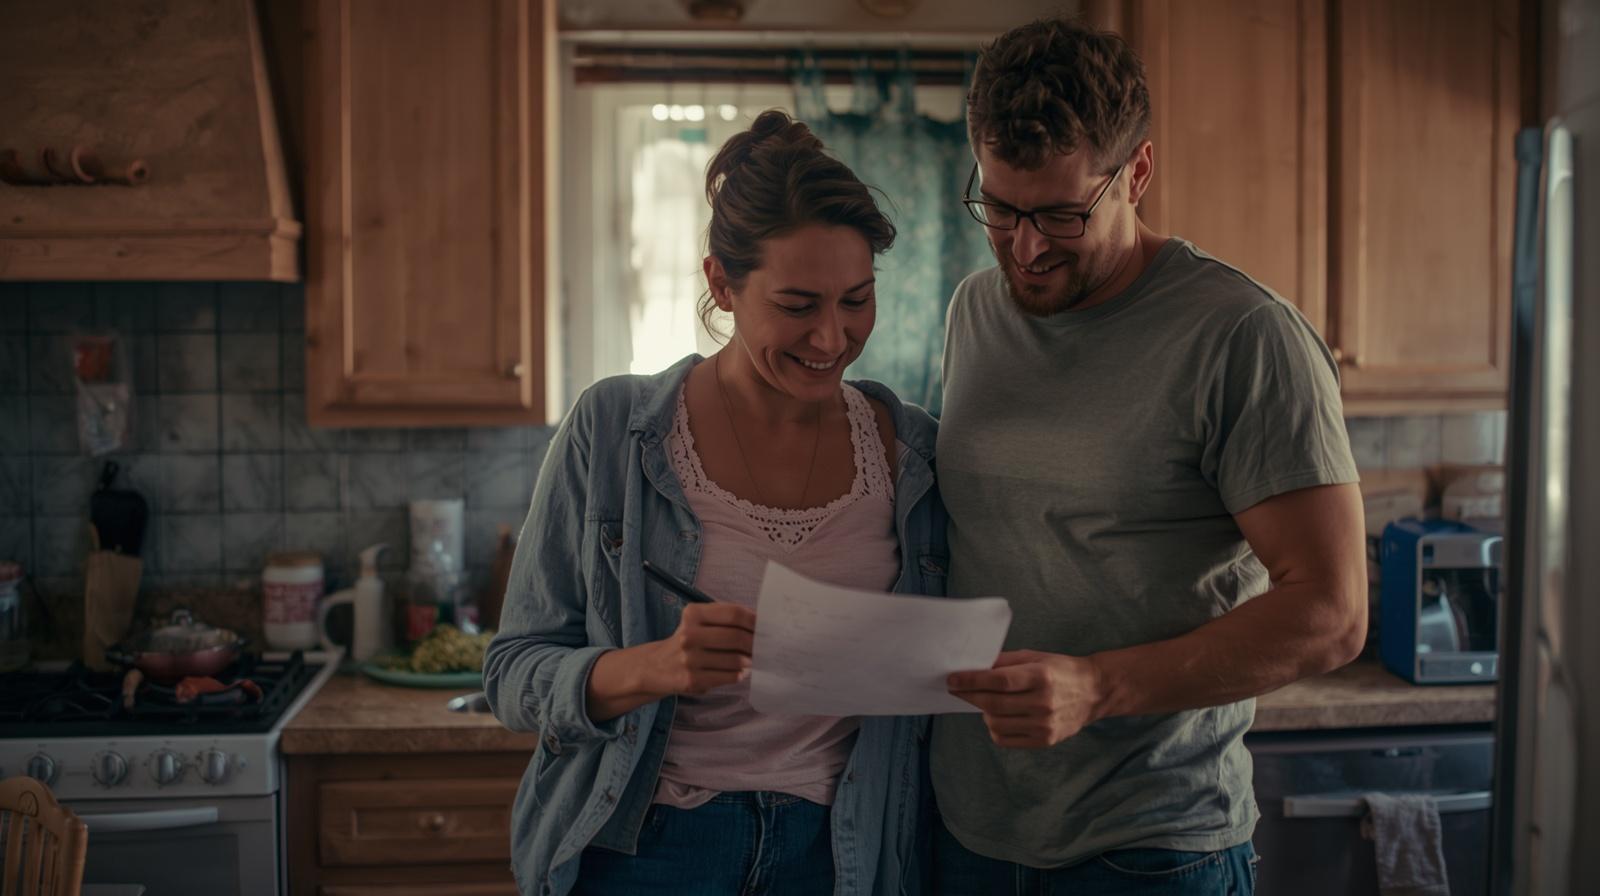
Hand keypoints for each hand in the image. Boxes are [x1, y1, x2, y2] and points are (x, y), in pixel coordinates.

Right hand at [641, 602, 756, 696]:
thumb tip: (762, 626)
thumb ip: (725, 620)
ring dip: (750, 661)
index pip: (733, 614)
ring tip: (752, 660)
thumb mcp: (698, 622)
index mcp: (693, 614)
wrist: (655, 667)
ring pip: (736, 660)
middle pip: (737, 637)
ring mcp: (690, 660)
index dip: (755, 620)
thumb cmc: (687, 641)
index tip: (767, 626)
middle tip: (766, 646)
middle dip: (757, 643)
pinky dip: (740, 674)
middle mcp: (689, 635)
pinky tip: (739, 671)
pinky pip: (729, 677)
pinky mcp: (693, 680)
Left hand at [947, 650, 1104, 748]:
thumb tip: (972, 665)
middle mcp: (1043, 702)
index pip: (998, 681)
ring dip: (983, 712)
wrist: (1093, 692)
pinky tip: (999, 717)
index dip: (971, 681)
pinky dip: (995, 729)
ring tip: (987, 702)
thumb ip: (1004, 661)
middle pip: (993, 704)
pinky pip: (1005, 739)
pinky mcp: (1044, 740)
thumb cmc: (1060, 670)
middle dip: (969, 696)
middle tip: (958, 689)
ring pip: (996, 724)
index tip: (952, 680)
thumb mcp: (1034, 657)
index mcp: (1041, 676)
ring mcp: (1044, 724)